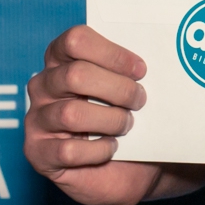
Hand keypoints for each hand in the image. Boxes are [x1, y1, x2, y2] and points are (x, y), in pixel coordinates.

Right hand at [24, 24, 204, 204]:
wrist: (136, 165)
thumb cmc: (134, 117)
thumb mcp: (136, 87)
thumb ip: (136, 70)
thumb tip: (168, 54)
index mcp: (64, 58)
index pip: (75, 39)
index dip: (112, 53)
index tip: (141, 70)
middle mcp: (44, 85)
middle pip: (76, 75)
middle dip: (119, 89)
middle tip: (140, 101)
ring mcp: (37, 120)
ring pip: (72, 113)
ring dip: (111, 120)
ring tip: (127, 125)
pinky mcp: (38, 154)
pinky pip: (67, 151)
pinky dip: (98, 151)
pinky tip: (112, 148)